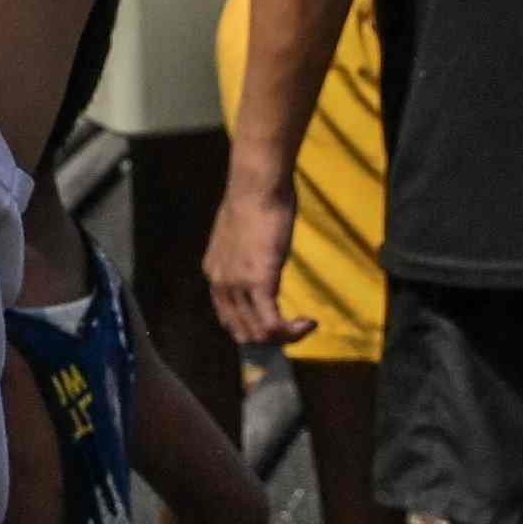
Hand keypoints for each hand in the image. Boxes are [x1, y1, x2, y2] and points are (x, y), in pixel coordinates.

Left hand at [203, 165, 302, 371]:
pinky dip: (293, 331)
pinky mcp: (259, 282)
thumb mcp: (243, 233)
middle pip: (242, 332)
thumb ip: (245, 254)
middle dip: (270, 338)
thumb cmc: (256, 199)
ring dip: (285, 337)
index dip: (253, 328)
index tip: (278, 322)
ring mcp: (237, 284)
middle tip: (294, 328)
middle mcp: (220, 283)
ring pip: (259, 334)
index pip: (228, 318)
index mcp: (214, 272)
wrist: (257, 184)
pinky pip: (273, 324)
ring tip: (305, 325)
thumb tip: (260, 260)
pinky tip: (309, 322)